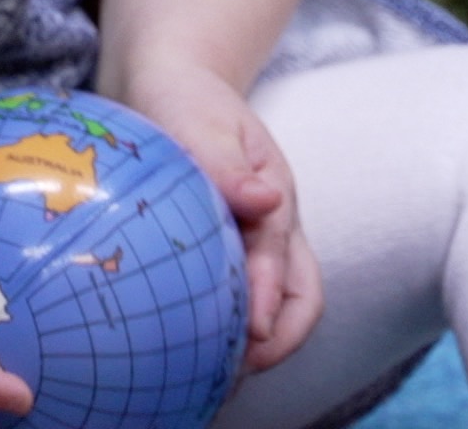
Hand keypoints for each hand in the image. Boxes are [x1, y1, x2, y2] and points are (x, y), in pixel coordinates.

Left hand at [115, 59, 323, 370]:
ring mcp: (252, 246)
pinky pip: (232, 302)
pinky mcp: (222, 257)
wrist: (166, 88)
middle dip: (279, 342)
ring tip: (209, 378)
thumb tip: (265, 200)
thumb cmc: (185, 101)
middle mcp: (272, 230)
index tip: (251, 334)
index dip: (270, 300)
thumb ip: (226, 162)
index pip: (284, 260)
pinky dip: (219, 332)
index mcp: (274, 199)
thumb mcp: (201, 120)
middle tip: (235, 372)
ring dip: (252, 346)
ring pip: (274, 308)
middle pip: (301, 299)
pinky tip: (181, 354)